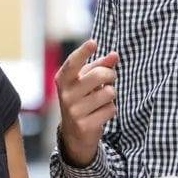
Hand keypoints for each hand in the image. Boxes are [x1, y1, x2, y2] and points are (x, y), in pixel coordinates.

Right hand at [55, 39, 118, 165]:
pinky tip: (101, 113)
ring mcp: (74, 111)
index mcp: (63, 80)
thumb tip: (114, 55)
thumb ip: (100, 66)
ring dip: (111, 95)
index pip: (72, 63)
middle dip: (111, 75)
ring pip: (108, 93)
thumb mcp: (87, 80)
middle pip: (99, 75)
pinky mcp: (85, 125)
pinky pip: (111, 109)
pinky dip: (111, 110)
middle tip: (111, 78)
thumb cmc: (83, 98)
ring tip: (103, 99)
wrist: (74, 134)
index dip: (83, 52)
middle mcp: (66, 94)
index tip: (93, 43)